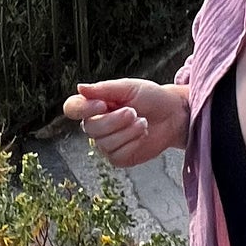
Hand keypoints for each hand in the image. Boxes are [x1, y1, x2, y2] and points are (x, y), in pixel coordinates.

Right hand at [62, 79, 186, 165]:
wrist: (173, 115)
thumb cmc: (151, 98)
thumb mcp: (128, 87)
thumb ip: (104, 88)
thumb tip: (80, 87)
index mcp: (95, 105)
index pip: (73, 108)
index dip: (83, 109)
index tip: (103, 104)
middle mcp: (97, 125)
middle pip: (90, 128)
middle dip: (115, 120)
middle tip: (134, 112)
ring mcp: (106, 143)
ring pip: (104, 143)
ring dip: (127, 132)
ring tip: (142, 122)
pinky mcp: (119, 157)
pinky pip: (116, 155)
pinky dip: (132, 143)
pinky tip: (142, 134)